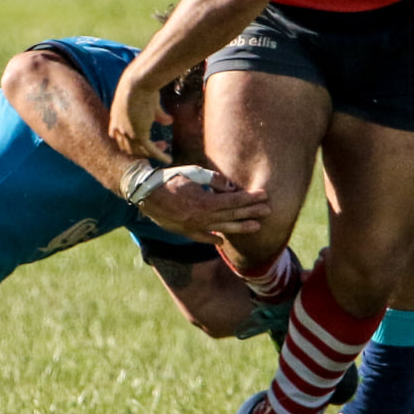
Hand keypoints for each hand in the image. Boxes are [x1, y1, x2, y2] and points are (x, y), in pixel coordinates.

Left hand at [109, 72, 169, 161]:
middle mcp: (119, 128)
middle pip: (128, 146)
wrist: (137, 83)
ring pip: (139, 151)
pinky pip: (150, 150)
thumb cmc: (142, 87)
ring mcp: (127, 133)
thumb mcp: (149, 104)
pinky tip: (168, 159)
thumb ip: (158, 115)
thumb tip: (169, 121)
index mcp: (116, 118)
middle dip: (141, 148)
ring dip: (151, 152)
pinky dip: (159, 156)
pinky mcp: (139, 135)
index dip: (129, 140)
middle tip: (157, 145)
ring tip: (164, 149)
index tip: (142, 139)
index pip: (118, 135)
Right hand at [140, 169, 268, 244]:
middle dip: (252, 212)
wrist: (145, 194)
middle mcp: (203, 217)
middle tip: (268, 210)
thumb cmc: (169, 179)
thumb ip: (213, 180)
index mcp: (206, 202)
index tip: (264, 196)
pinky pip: (203, 237)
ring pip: (222, 228)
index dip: (251, 199)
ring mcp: (194, 226)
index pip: (235, 201)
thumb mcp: (193, 173)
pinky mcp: (185, 231)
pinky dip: (213, 238)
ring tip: (256, 227)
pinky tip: (223, 240)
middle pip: (233, 215)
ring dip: (241, 227)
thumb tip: (231, 187)